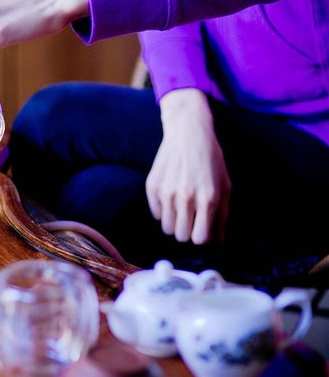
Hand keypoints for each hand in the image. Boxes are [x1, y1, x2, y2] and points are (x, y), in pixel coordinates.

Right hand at [145, 89, 230, 244]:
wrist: (188, 134)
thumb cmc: (211, 161)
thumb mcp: (225, 186)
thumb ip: (222, 216)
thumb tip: (217, 242)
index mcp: (208, 198)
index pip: (200, 238)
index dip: (201, 237)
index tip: (201, 230)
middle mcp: (186, 197)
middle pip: (181, 236)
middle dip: (187, 232)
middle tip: (191, 220)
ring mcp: (167, 192)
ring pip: (167, 228)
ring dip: (174, 223)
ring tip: (181, 209)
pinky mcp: (152, 186)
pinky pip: (156, 213)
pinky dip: (164, 210)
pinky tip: (171, 195)